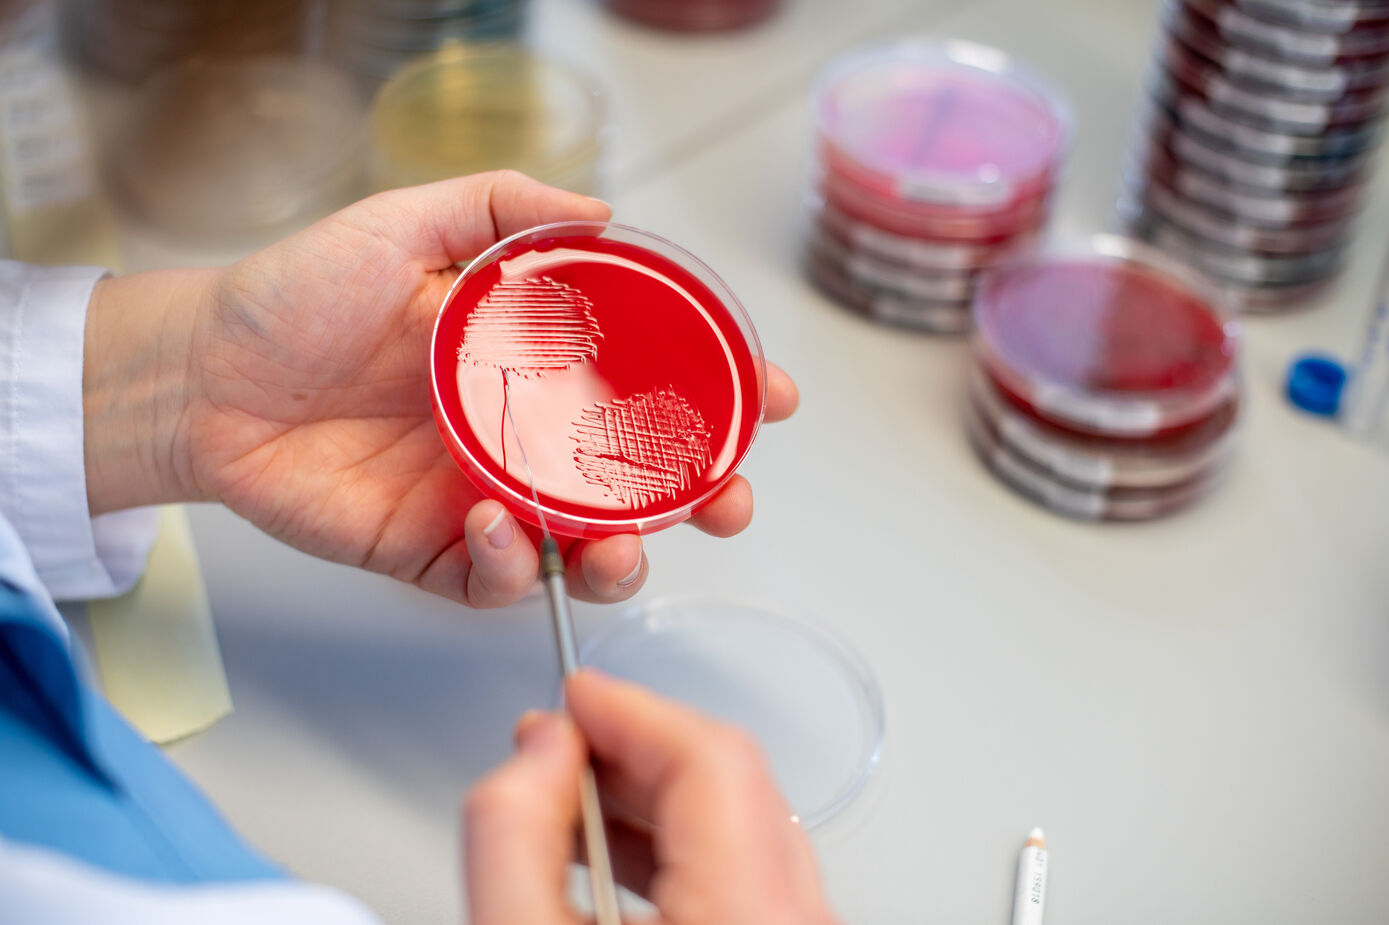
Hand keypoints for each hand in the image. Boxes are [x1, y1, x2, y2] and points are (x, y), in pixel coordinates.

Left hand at [82, 171, 797, 605]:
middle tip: (725, 500)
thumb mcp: (407, 222)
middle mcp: (525, 436)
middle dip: (700, 498)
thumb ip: (504, 208)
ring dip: (621, 557)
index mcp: (536, 363)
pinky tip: (488, 522)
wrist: (206, 374)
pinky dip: (510, 565)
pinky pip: (497, 579)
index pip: (650, 381)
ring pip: (585, 548)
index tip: (765, 395)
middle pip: (641, 482)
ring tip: (618, 545)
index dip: (717, 393)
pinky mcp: (434, 551)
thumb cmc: (298, 295)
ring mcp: (485, 497)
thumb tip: (605, 214)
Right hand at [463, 670, 839, 924]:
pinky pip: (747, 871)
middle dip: (635, 747)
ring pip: (742, 825)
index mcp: (746, 913)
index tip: (573, 696)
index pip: (710, 758)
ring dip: (654, 795)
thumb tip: (537, 749)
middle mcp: (797, 921)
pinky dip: (680, 845)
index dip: (631, 709)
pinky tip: (612, 854)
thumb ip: (512, 834)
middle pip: (731, 783)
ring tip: (571, 797)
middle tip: (561, 741)